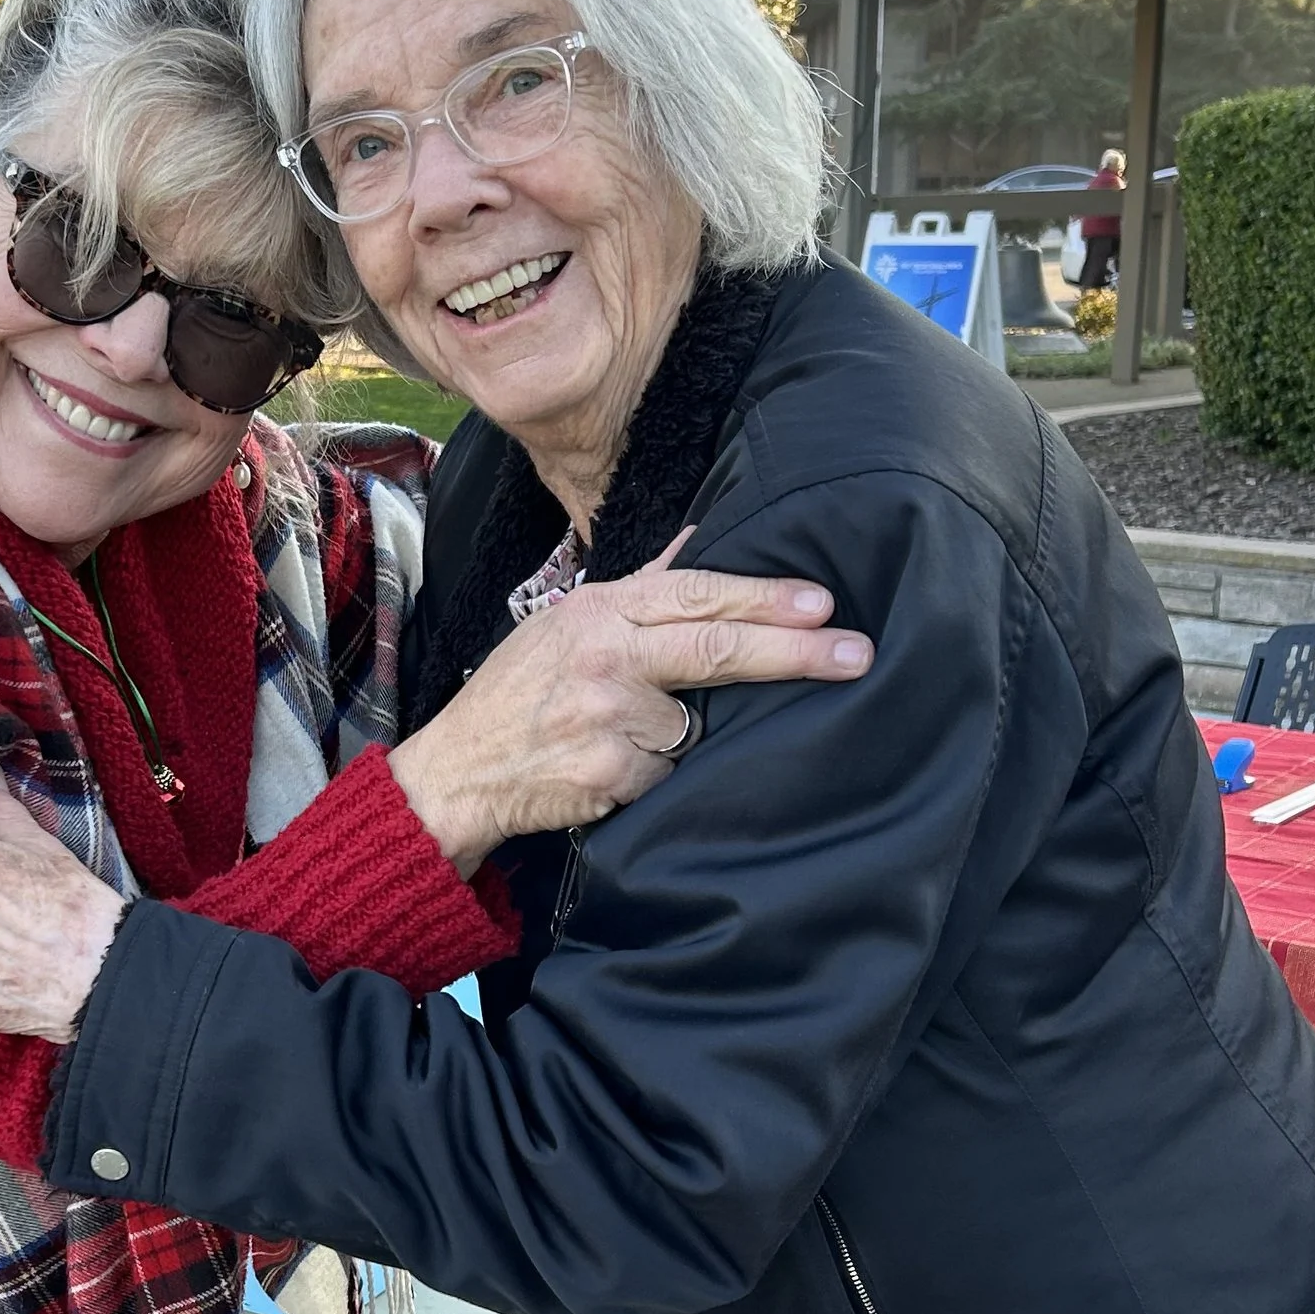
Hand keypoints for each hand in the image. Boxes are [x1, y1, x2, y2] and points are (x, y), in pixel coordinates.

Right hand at [389, 542, 871, 869]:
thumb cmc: (520, 691)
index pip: (694, 594)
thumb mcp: (568, 622)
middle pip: (716, 650)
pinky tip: (607, 767)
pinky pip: (666, 775)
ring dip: (674, 736)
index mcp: (599, 611)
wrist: (459, 770)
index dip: (762, 598)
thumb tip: (701, 536)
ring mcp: (606, 717)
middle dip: (794, 651)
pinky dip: (649, 777)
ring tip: (617, 733)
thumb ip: (642, 586)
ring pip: (691, 726)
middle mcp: (604, 657)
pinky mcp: (609, 774)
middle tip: (855, 652)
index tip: (821, 602)